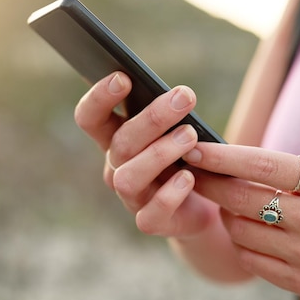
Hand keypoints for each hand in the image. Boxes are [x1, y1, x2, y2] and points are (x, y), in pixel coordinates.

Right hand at [74, 72, 215, 236]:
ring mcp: (131, 197)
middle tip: (184, 97)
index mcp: (115, 139)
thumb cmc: (188, 155)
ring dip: (159, 154)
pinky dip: (170, 194)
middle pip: (120, 142)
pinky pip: (151, 213)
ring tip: (190, 136)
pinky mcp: (150, 222)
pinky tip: (189, 177)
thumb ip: (170, 113)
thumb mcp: (177, 128)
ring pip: (128, 177)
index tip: (123, 78)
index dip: (99, 98)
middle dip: (151, 118)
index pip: (90, 117)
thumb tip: (179, 95)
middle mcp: (117, 167)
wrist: (208, 202)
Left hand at [184, 142, 299, 299]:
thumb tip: (226, 163)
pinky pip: (248, 258)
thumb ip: (285, 171)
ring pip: (238, 230)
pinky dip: (240, 242)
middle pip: (241, 199)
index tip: (195, 149)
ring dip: (226, 215)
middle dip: (208, 184)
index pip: (261, 165)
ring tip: (232, 206)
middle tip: (191, 174)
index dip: (222, 157)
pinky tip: (248, 232)